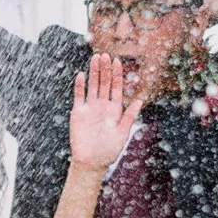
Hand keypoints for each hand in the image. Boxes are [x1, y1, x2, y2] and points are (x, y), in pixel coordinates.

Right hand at [68, 53, 139, 176]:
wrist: (91, 162)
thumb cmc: (109, 150)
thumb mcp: (122, 133)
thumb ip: (129, 116)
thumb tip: (139, 100)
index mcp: (115, 109)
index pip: (116, 87)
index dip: (117, 74)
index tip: (118, 61)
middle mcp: (102, 106)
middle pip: (104, 83)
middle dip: (105, 69)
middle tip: (105, 55)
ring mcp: (90, 108)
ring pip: (92, 86)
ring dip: (94, 72)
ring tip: (95, 58)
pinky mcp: (78, 113)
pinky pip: (79, 96)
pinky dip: (80, 86)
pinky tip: (82, 75)